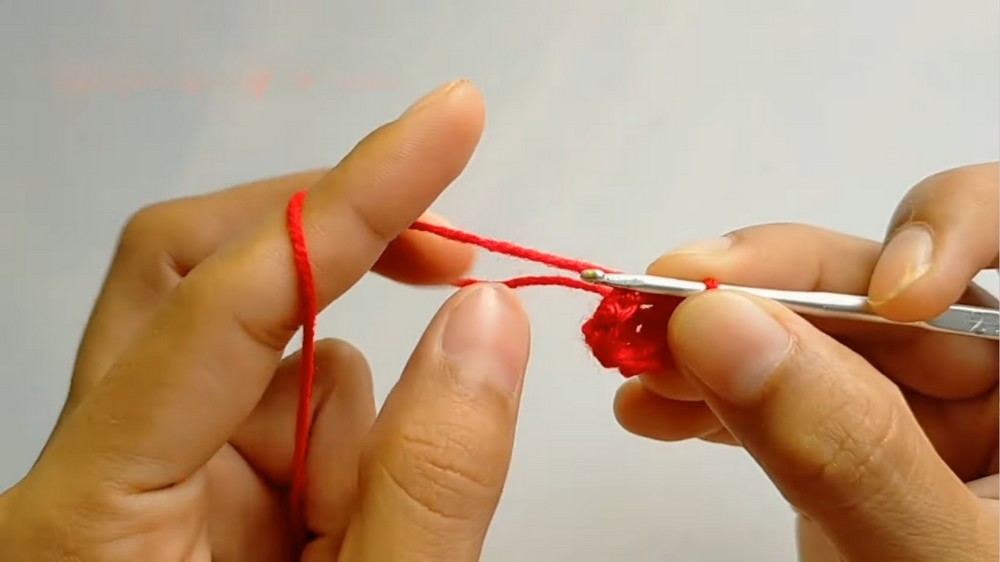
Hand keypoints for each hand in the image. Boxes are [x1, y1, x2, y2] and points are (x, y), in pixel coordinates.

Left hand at [0, 80, 531, 560]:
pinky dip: (341, 443)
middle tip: (447, 258)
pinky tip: (350, 525)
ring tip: (372, 523)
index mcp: (92, 515)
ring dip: (345, 409)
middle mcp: (92, 475)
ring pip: (251, 352)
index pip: (217, 303)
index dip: (350, 202)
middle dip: (328, 245)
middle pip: (185, 271)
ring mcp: (136, 480)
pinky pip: (273, 406)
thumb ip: (429, 482)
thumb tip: (485, 319)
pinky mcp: (182, 491)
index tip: (446, 125)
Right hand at [615, 163, 998, 560]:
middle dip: (766, 286)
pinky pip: (775, 390)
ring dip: (713, 338)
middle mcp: (990, 374)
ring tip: (636, 359)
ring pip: (806, 329)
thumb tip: (719, 325)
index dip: (947, 230)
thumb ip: (845, 449)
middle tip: (667, 298)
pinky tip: (651, 409)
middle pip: (878, 275)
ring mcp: (913, 409)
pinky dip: (708, 395)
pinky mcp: (847, 443)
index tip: (882, 294)